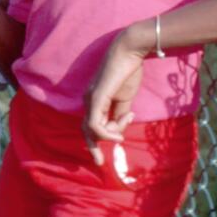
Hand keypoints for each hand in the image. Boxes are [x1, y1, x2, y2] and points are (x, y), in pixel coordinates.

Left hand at [83, 24, 149, 164]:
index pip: (90, 125)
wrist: (130, 53)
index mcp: (95, 100)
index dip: (94, 141)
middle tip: (100, 162)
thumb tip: (119, 131)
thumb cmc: (128, 73)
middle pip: (86, 129)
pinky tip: (118, 132)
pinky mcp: (96, 98)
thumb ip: (120, 115)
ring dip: (111, 133)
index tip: (101, 158)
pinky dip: (106, 132)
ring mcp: (90, 99)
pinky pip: (94, 124)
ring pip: (92, 129)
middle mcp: (88, 100)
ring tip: (124, 126)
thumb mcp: (125, 100)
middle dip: (93, 147)